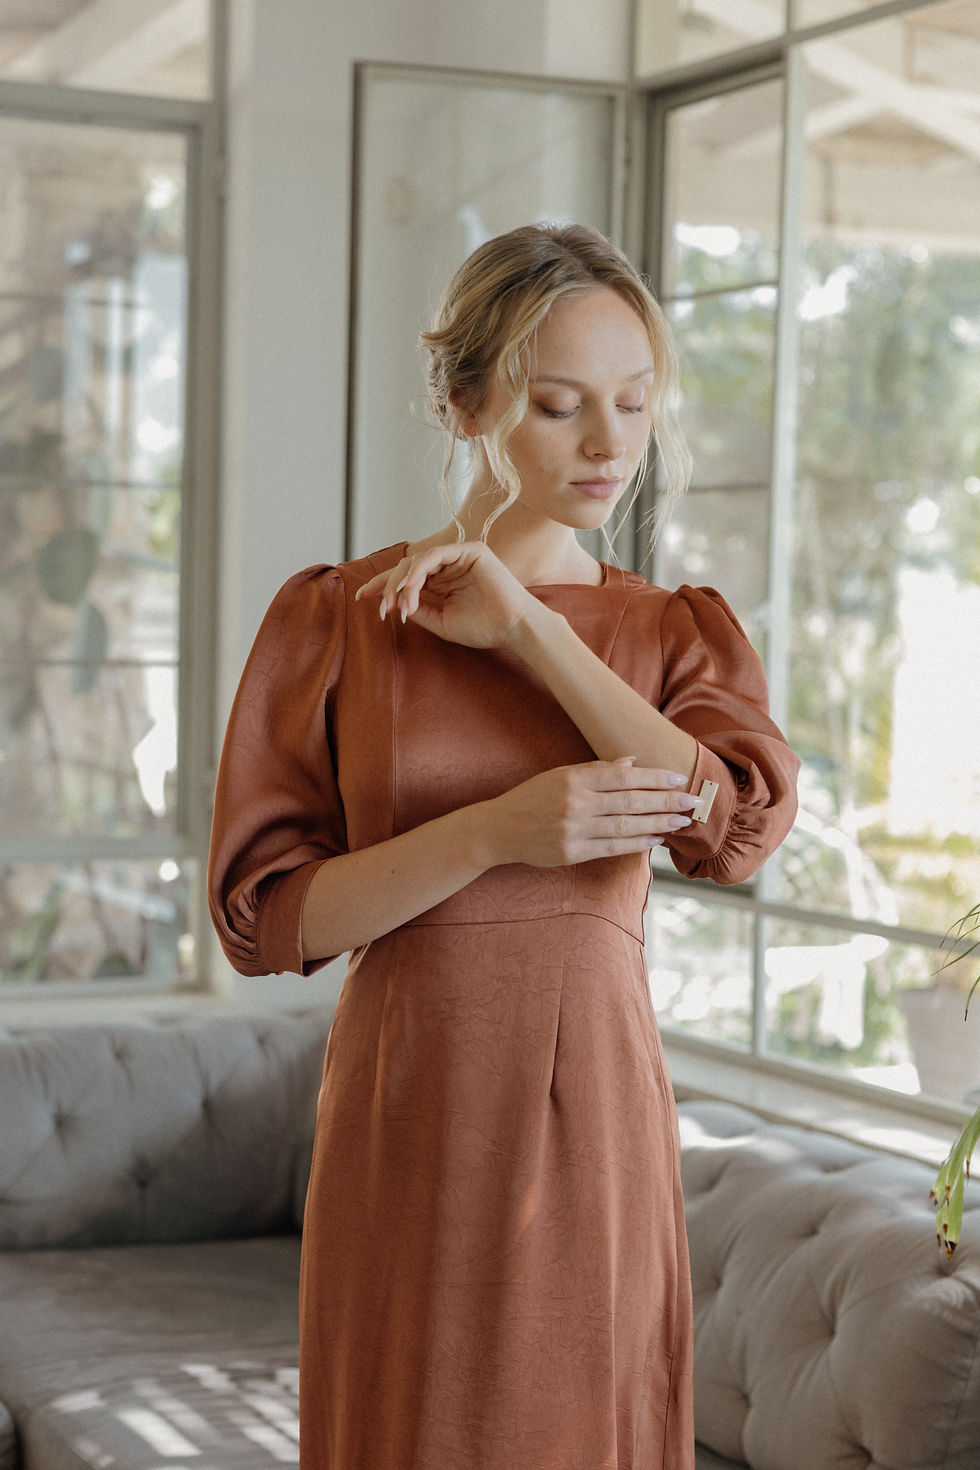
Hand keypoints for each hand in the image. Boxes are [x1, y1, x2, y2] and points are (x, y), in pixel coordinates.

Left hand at [355, 542, 537, 650]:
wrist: (513, 628)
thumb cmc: (483, 628)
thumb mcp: (440, 621)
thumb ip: (418, 608)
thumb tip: (393, 602)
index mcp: (442, 581)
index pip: (406, 577)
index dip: (383, 585)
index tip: (362, 598)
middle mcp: (448, 566)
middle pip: (406, 568)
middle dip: (389, 588)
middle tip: (384, 610)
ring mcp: (459, 556)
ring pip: (416, 561)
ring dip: (403, 584)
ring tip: (401, 606)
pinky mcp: (469, 550)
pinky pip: (433, 556)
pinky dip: (418, 573)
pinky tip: (411, 590)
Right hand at [478, 758, 701, 867]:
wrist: (499, 829)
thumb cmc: (532, 798)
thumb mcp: (560, 774)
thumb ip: (597, 769)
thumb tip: (633, 762)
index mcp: (573, 778)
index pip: (624, 777)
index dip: (654, 778)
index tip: (678, 779)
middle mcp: (575, 802)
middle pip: (631, 801)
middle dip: (666, 801)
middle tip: (692, 800)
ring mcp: (573, 829)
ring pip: (626, 826)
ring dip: (659, 823)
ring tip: (682, 822)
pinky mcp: (572, 853)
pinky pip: (613, 848)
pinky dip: (637, 843)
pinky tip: (656, 838)